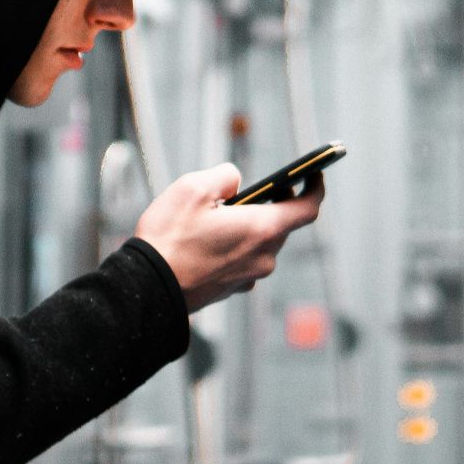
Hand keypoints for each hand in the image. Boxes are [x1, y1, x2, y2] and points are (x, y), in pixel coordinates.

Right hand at [133, 164, 323, 311]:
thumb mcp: (192, 188)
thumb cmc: (169, 240)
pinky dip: (234, 247)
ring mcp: (249, 276)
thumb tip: (235, 181)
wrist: (148, 288)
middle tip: (251, 191)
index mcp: (262, 229)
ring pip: (260, 243)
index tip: (313, 174)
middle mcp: (264, 256)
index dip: (315, 187)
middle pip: (280, 225)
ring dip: (248, 227)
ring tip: (216, 217)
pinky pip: (243, 261)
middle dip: (271, 205)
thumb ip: (223, 176)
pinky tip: (206, 241)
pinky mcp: (232, 289)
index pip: (308, 208)